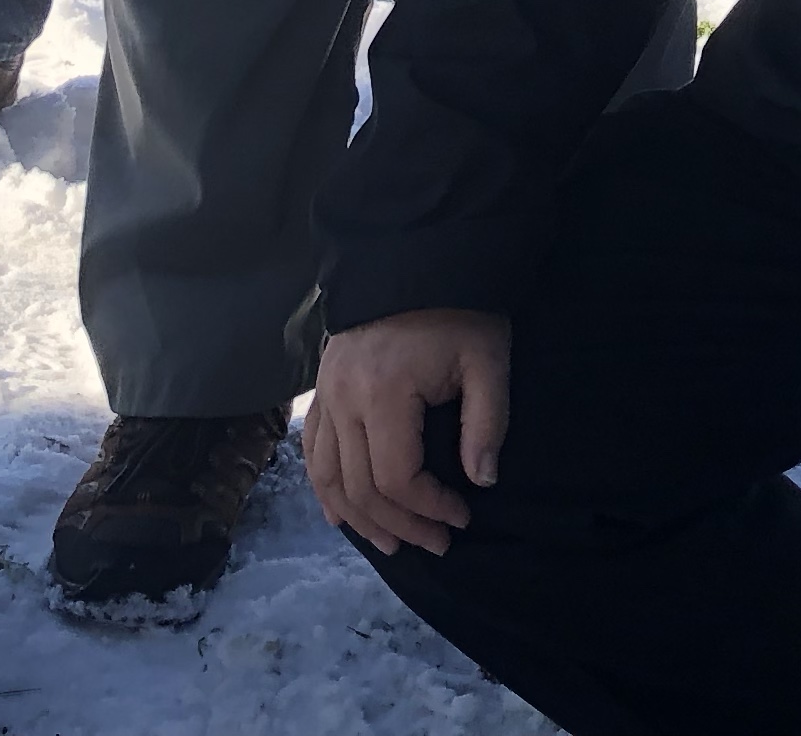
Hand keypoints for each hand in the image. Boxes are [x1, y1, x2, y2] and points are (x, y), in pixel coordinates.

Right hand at [305, 307, 511, 556]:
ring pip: (327, 477)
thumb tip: (481, 482)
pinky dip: (324, 489)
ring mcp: (325, 394)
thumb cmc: (458, 309)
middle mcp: (343, 399)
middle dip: (401, 525)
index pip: (396, 477)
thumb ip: (487, 421)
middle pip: (360, 487)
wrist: (414, 256)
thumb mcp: (487, 358)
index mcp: (384, 392)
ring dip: (360, 519)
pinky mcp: (320, 388)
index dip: (429, 507)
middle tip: (438, 543)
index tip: (463, 515)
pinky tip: (341, 516)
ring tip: (394, 544)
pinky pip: (312, 451)